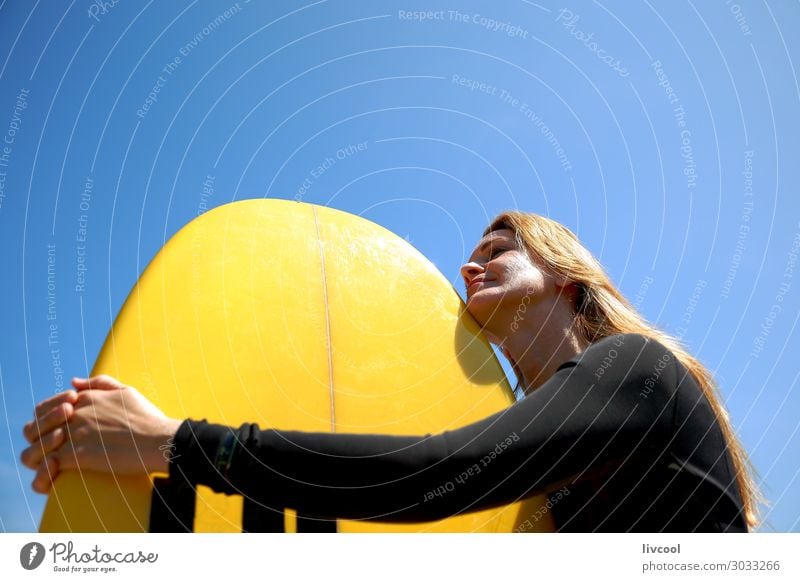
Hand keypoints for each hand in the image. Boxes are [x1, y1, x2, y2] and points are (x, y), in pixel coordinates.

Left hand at [21, 375, 181, 492]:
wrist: (159, 439)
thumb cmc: (148, 418)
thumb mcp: (127, 391)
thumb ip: (100, 383)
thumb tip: (73, 381)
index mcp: (86, 398)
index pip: (49, 407)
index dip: (50, 421)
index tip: (61, 433)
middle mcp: (76, 413)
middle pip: (37, 425)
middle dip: (39, 437)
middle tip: (52, 450)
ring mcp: (75, 434)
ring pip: (37, 446)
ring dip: (40, 456)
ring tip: (53, 465)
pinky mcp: (77, 455)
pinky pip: (48, 463)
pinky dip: (47, 472)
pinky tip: (59, 475)